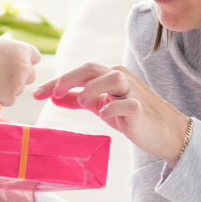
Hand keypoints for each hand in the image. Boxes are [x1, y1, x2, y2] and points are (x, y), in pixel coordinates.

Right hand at [0, 38, 40, 105]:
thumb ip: (9, 52)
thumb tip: (8, 58)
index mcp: (23, 50)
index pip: (36, 57)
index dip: (27, 61)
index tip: (17, 64)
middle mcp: (25, 66)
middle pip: (31, 76)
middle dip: (20, 77)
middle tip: (4, 76)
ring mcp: (19, 82)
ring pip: (20, 89)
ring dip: (10, 88)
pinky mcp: (10, 95)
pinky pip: (9, 100)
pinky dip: (2, 98)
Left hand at [33, 63, 191, 167]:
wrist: (164, 132)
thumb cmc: (132, 116)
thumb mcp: (102, 106)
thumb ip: (79, 100)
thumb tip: (54, 97)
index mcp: (109, 76)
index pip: (80, 73)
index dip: (56, 81)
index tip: (36, 94)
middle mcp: (121, 78)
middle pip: (92, 69)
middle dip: (69, 79)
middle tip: (53, 93)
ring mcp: (133, 92)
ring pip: (113, 78)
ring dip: (93, 88)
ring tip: (82, 102)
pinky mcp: (142, 109)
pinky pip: (129, 103)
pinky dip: (115, 106)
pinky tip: (106, 114)